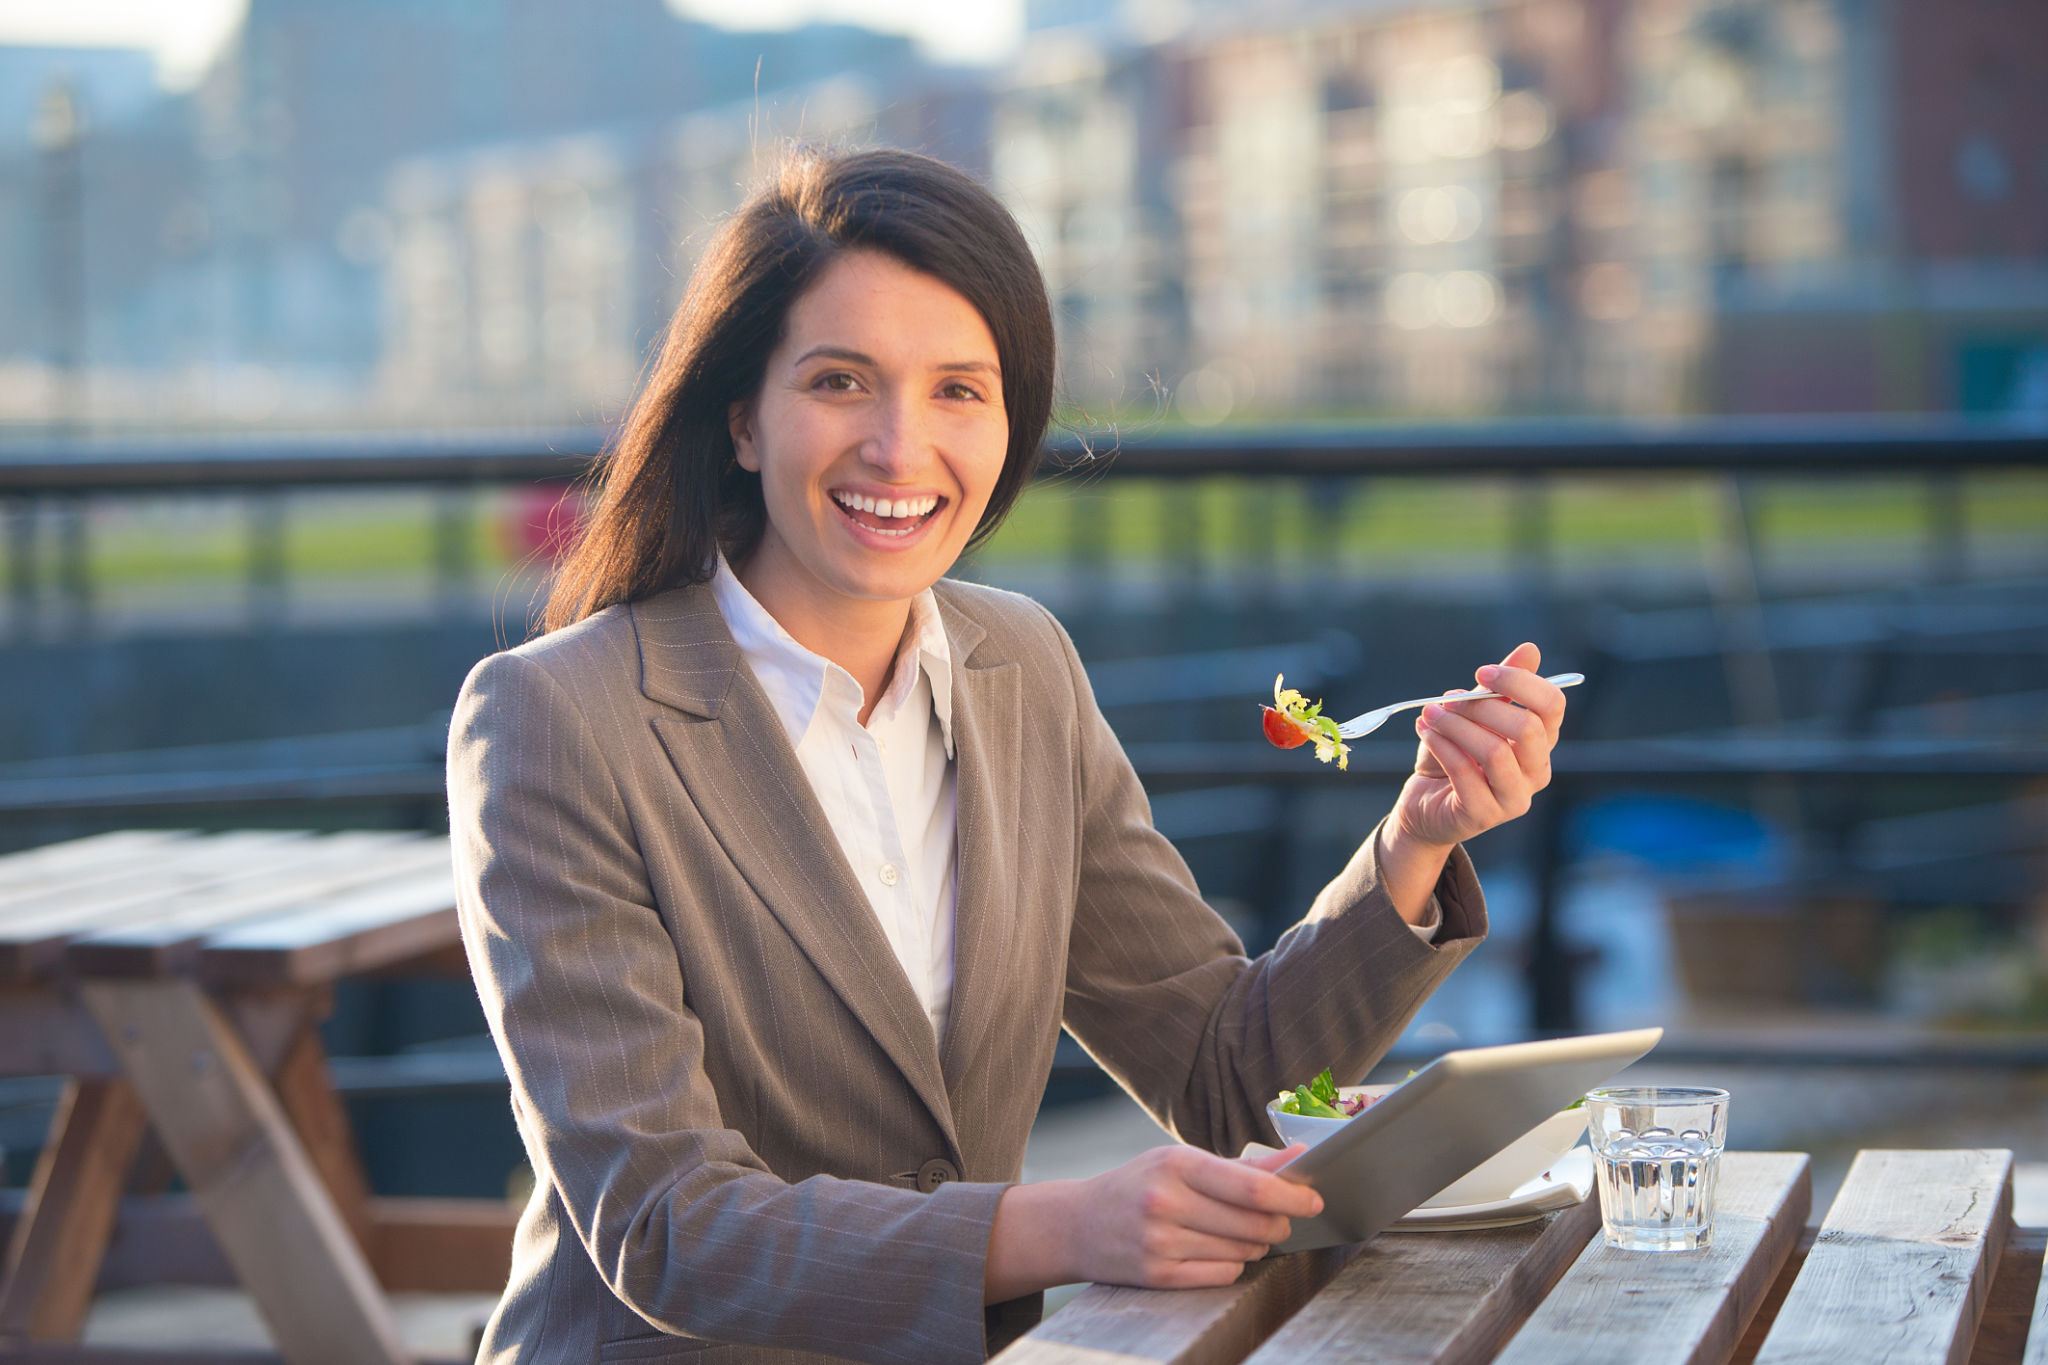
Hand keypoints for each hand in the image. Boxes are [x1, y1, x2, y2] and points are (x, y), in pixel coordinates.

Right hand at [984, 1143, 1319, 1299]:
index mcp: (1176, 1163)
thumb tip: (1296, 1158)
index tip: (1314, 1200)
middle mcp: (1166, 1202)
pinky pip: (1222, 1275)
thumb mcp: (1180, 1161)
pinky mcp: (1157, 1275)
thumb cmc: (1138, 1186)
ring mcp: (1160, 1242)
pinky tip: (1217, 1252)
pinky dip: (1232, 1266)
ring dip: (1254, 1245)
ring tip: (1240, 1233)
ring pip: (1242, 1252)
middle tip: (1279, 1220)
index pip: (1250, 1186)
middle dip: (1278, 1224)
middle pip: (1253, 1224)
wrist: (1076, 1224)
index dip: (1291, 1196)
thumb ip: (1240, 1165)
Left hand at [1390, 642, 1566, 850]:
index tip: (1482, 673)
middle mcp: (1536, 772)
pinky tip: (1425, 732)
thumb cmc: (1454, 755)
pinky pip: (1466, 773)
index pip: (1552, 705)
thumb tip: (1531, 648)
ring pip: (1495, 751)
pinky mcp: (1484, 815)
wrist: (1425, 803)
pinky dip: (1441, 746)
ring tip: (1429, 714)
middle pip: (1527, 728)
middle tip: (1449, 700)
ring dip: (1456, 726)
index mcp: (1541, 743)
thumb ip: (1501, 688)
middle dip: (1482, 707)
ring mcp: (1514, 798)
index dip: (1519, 682)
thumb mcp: (1473, 717)